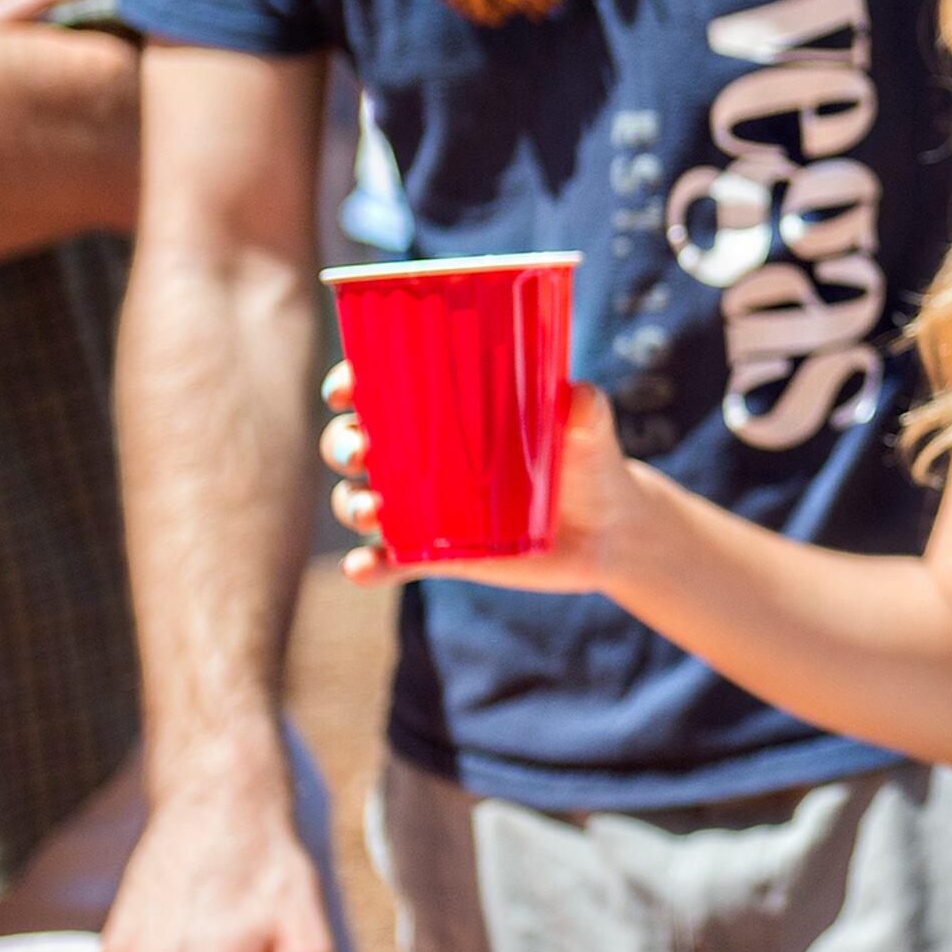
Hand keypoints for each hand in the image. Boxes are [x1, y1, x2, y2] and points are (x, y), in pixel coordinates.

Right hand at [322, 361, 649, 594]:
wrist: (608, 532)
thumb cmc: (589, 463)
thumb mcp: (589, 432)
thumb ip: (586, 411)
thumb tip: (577, 395)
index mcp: (445, 409)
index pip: (383, 388)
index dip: (351, 384)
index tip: (346, 388)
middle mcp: (423, 456)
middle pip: (356, 442)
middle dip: (343, 444)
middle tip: (361, 451)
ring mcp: (424, 508)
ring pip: (362, 500)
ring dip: (351, 503)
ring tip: (372, 511)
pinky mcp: (436, 554)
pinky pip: (390, 561)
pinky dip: (368, 566)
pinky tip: (363, 567)